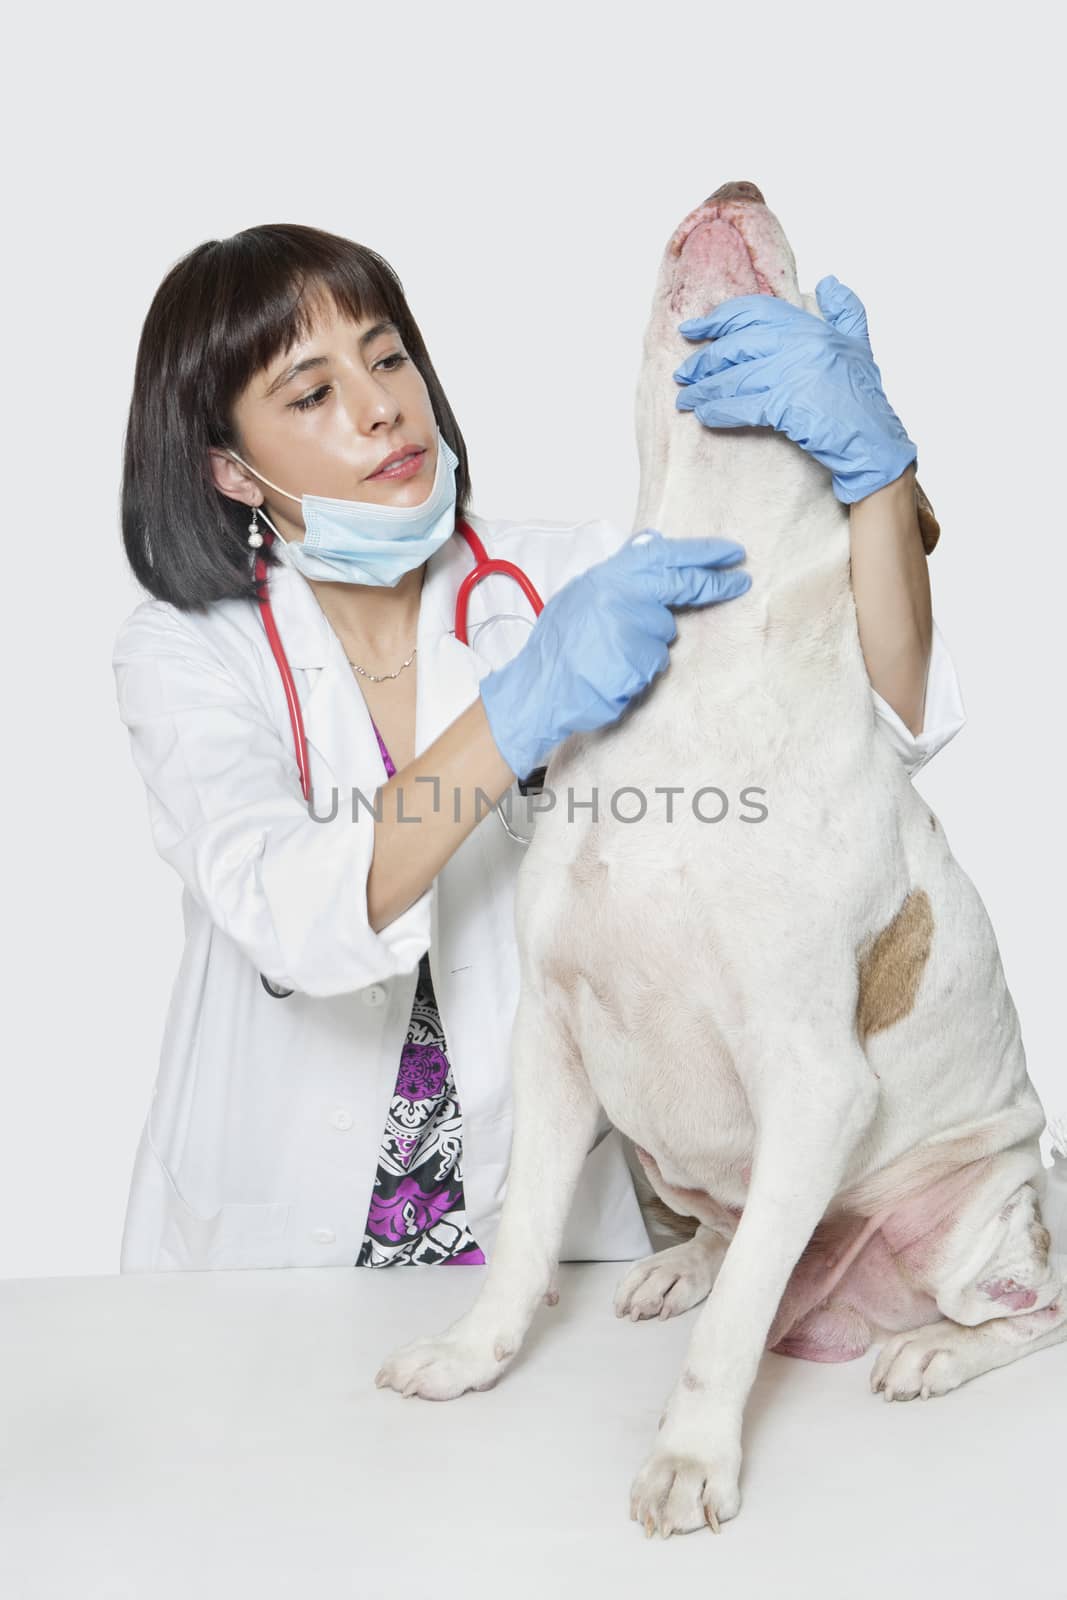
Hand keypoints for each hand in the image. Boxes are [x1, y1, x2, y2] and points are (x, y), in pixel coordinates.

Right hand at [479, 529, 750, 780]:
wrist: (536, 690)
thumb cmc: (558, 648)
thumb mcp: (582, 595)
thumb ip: (620, 573)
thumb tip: (654, 543)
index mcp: (605, 576)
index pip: (662, 553)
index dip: (700, 552)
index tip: (729, 552)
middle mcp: (618, 595)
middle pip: (679, 584)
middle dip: (713, 584)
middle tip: (740, 582)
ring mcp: (627, 628)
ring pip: (664, 634)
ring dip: (648, 646)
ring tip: (611, 656)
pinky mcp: (634, 662)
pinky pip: (653, 664)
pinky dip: (639, 670)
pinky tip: (612, 672)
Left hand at [673, 275, 917, 504]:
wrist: (875, 442)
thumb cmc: (864, 399)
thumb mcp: (859, 345)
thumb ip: (845, 310)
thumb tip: (827, 282)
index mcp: (811, 327)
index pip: (753, 312)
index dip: (717, 319)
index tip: (691, 329)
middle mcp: (800, 344)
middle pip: (736, 346)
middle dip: (703, 361)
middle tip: (683, 374)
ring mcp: (793, 374)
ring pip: (734, 378)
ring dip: (704, 391)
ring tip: (684, 400)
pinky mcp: (788, 406)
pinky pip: (742, 406)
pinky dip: (719, 411)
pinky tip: (704, 415)